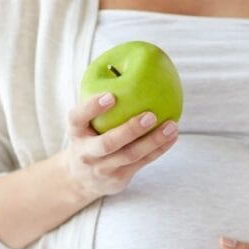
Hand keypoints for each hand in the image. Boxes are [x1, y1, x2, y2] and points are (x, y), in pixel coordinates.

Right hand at [64, 93, 178, 200]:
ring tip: (171, 125)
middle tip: (150, 115)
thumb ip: (99, 105)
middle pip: (108, 143)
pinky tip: (172, 136)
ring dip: (153, 140)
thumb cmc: (88, 138)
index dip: (92, 107)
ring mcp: (103, 168)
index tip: (111, 95)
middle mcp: (86, 152)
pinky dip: (159, 149)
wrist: (79, 179)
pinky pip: (143, 162)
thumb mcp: (84, 124)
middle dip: (130, 130)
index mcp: (75, 132)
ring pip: (130, 155)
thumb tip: (128, 69)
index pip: (78, 117)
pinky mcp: (118, 178)